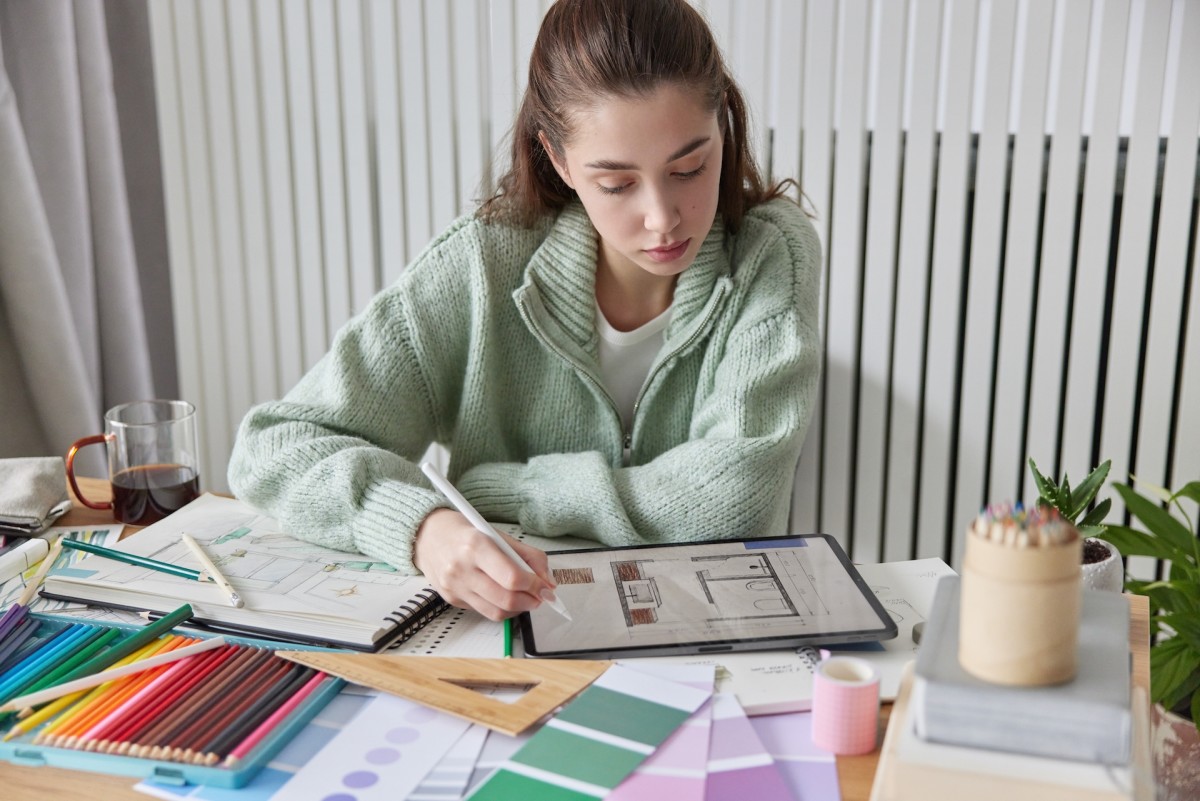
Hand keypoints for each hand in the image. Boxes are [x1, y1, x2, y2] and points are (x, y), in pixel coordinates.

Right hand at [413, 508, 555, 620]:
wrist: (427, 535)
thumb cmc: (464, 532)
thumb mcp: (499, 535)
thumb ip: (528, 556)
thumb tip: (548, 581)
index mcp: (476, 546)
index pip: (512, 577)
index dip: (535, 586)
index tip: (546, 587)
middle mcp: (462, 568)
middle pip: (506, 599)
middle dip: (531, 601)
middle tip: (540, 596)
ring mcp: (455, 587)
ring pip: (496, 612)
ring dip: (518, 609)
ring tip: (525, 597)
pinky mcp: (451, 599)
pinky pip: (484, 611)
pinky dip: (501, 608)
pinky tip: (504, 596)